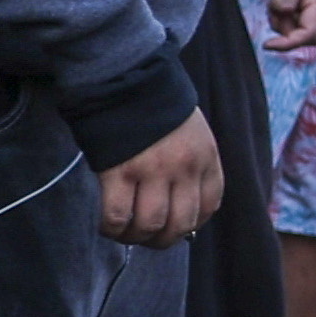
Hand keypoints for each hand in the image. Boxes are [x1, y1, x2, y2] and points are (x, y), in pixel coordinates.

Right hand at [96, 111, 221, 247]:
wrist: (124, 77)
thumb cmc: (155, 107)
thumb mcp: (190, 132)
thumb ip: (191, 165)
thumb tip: (181, 211)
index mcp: (205, 155)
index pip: (209, 205)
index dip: (192, 224)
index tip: (175, 227)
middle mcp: (183, 166)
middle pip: (179, 224)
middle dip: (162, 239)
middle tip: (146, 236)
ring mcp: (151, 169)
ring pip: (148, 225)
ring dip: (134, 237)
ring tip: (124, 231)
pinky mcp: (117, 170)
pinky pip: (116, 215)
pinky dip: (110, 227)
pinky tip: (106, 222)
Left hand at [254, 0, 315, 52]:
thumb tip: (285, 16)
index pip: (312, 32)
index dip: (291, 43)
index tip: (269, 44)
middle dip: (293, 37)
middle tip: (272, 21)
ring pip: (304, 28)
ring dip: (285, 26)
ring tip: (270, 4)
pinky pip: (297, 17)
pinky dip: (283, 17)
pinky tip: (273, 1)